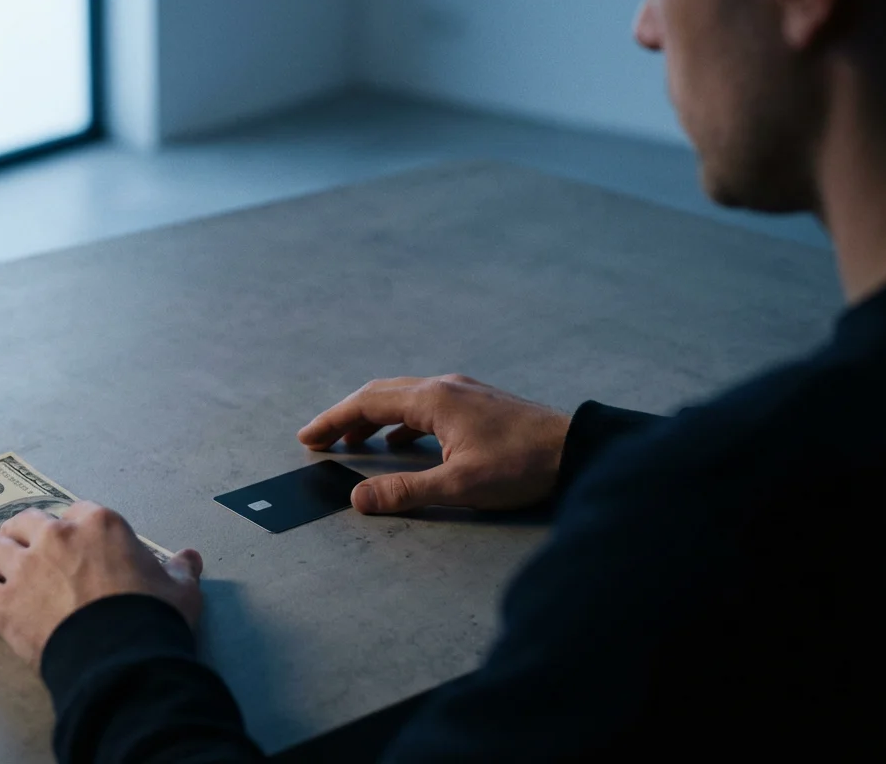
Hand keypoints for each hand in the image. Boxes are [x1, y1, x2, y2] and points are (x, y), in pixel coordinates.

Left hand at [0, 501, 203, 667]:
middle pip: (25, 523)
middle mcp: (57, 536)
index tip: (70, 541)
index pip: (76, 513)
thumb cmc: (153, 617)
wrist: (120, 655)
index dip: (72, 527)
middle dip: (21, 534)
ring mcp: (25, 568)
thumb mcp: (179, 590)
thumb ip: (180, 570)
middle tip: (20, 548)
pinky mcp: (3, 603)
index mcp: (98, 524)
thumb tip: (191, 557)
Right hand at [297, 374, 571, 513]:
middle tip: (320, 439)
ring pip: (404, 398)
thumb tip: (358, 498)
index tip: (307, 437)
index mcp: (433, 400)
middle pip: (380, 394)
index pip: (367, 404)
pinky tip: (403, 443)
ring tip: (354, 443)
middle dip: (346, 417)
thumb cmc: (521, 466)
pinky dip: (401, 421)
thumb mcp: (459, 486)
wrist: (577, 451)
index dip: (333, 421)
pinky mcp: (479, 403)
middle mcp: (444, 387)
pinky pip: (426, 405)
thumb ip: (404, 491)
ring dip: (373, 418)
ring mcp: (464, 392)